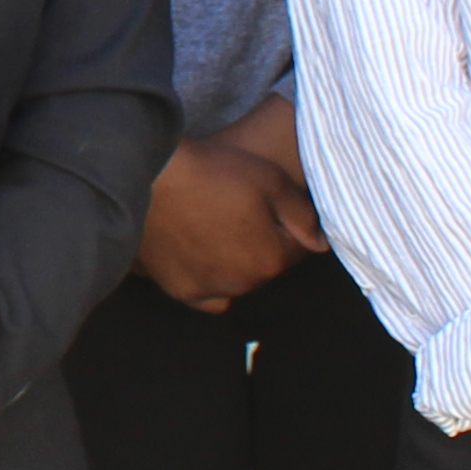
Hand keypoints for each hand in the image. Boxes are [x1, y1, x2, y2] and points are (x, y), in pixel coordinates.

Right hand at [135, 126, 313, 311]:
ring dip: (239, 266)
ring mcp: (211, 290)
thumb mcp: (270, 180)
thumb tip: (320, 244)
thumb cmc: (213, 172)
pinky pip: (208, 296)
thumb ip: (302, 215)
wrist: (150, 177)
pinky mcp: (181, 291)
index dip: (289, 227)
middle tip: (243, 214)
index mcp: (271, 259)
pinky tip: (205, 260)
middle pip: (267, 268)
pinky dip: (213, 283)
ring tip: (221, 232)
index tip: (273, 208)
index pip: (297, 250)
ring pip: (239, 284)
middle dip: (264, 246)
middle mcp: (245, 284)